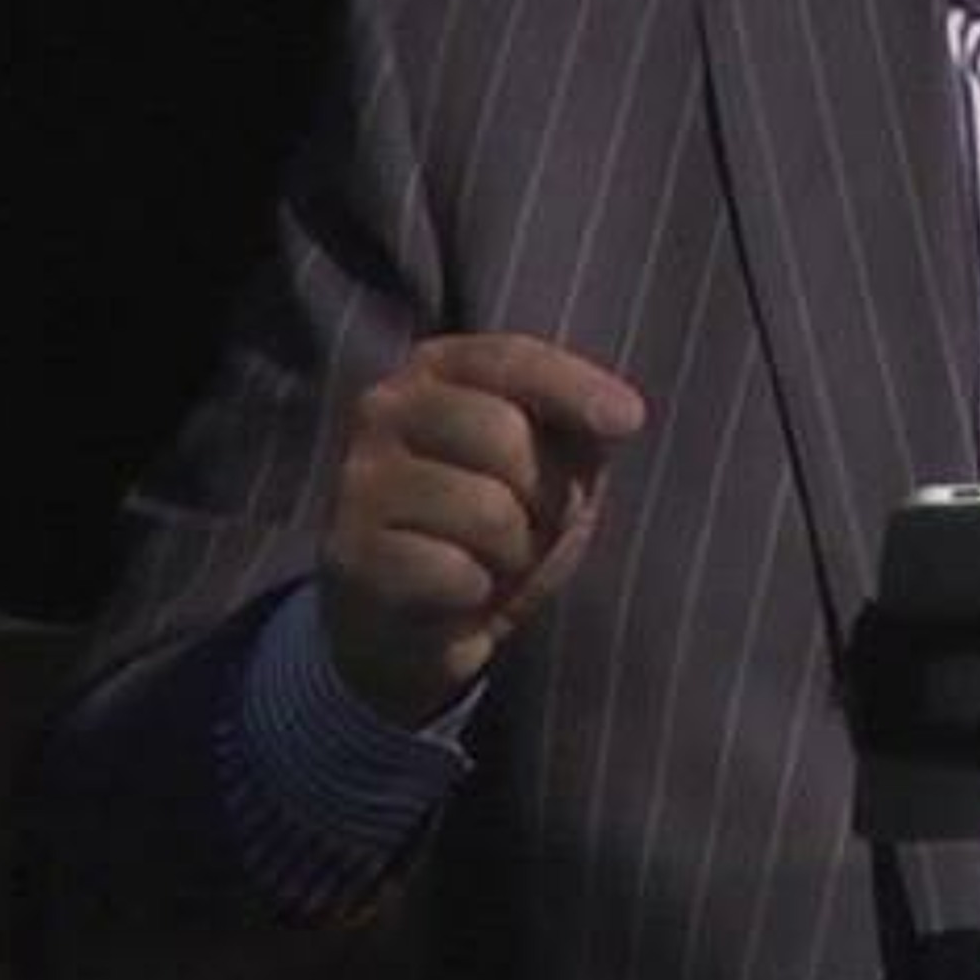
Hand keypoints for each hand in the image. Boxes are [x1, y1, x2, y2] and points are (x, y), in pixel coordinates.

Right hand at [321, 333, 645, 726]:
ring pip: (487, 511)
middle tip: (538, 523)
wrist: (412, 620)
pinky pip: (455, 573)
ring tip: (497, 560)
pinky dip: (479, 592)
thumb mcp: (549, 461)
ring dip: (518, 551)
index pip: (510, 359)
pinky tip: (460, 592)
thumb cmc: (494, 522)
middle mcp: (384, 410)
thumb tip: (620, 415)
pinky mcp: (350, 554)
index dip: (574, 387)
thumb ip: (576, 425)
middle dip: (548, 493)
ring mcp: (359, 481)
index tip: (629, 420)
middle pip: (504, 436)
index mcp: (436, 370)